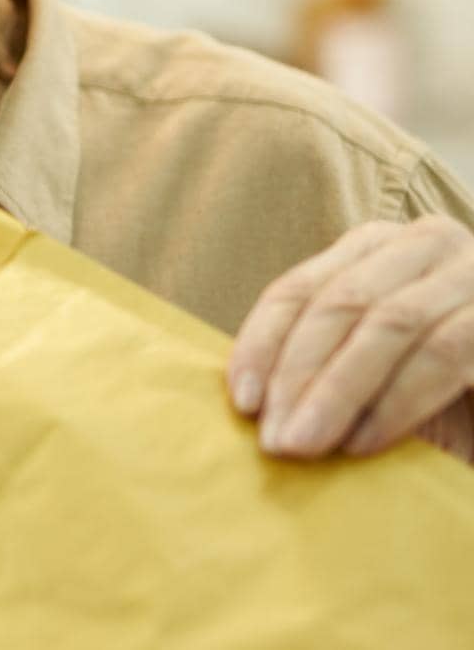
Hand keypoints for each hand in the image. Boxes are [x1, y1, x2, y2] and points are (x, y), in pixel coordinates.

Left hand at [227, 217, 473, 462]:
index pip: (300, 289)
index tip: (241, 401)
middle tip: (274, 439)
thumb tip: (250, 399)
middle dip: (298, 374)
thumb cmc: (447, 393)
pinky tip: (365, 442)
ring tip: (307, 445)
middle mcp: (428, 243)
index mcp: (379, 248)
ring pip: (391, 326)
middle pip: (340, 304)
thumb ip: (324, 361)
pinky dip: (398, 401)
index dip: (263, 344)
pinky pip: (444, 353)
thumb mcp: (374, 365)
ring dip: (341, 391)